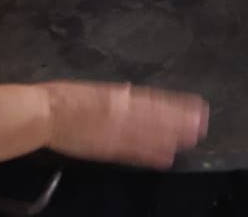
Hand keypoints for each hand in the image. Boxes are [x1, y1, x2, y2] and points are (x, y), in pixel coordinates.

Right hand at [43, 81, 208, 168]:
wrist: (44, 114)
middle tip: (203, 123)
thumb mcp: (91, 89)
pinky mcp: (107, 148)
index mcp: (117, 95)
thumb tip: (130, 93)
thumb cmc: (63, 96)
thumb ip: (113, 95)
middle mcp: (122, 112)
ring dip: (172, 136)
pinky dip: (150, 155)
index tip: (195, 105)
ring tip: (193, 139)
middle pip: (156, 117)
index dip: (175, 104)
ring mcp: (116, 132)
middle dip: (180, 120)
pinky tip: (166, 158)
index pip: (152, 100)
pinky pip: (133, 152)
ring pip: (150, 134)